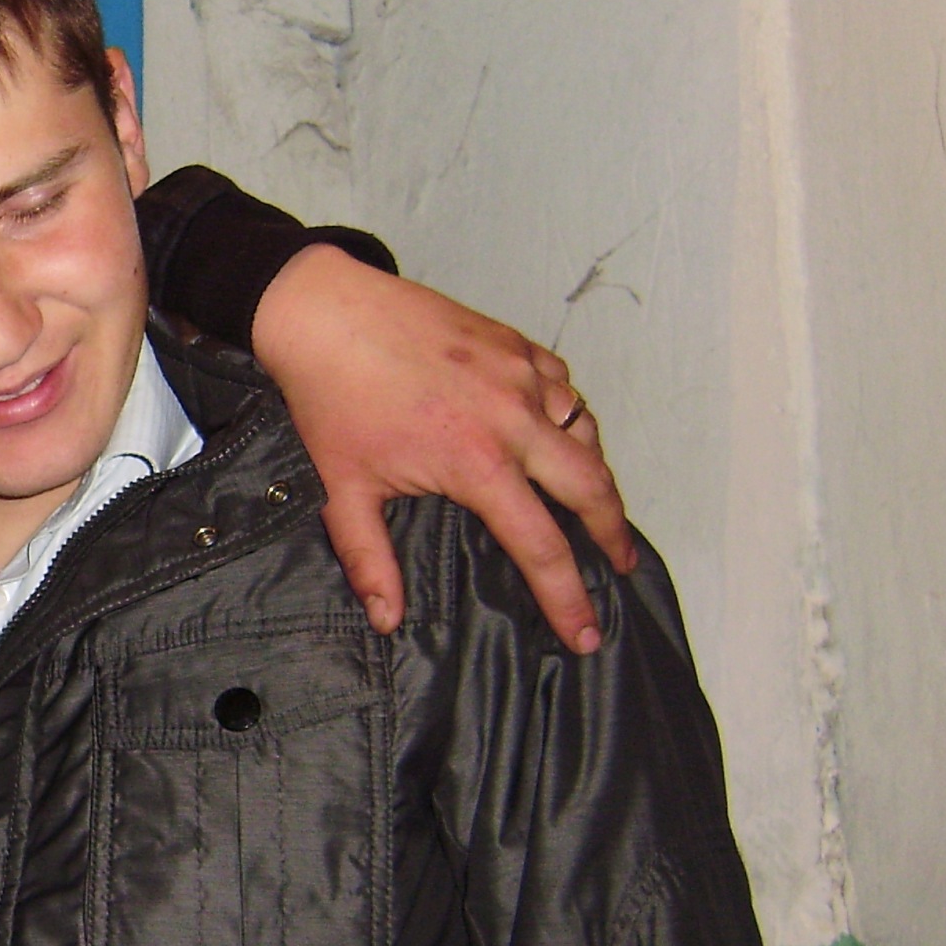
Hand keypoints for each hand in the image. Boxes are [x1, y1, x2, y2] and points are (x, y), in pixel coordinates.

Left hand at [253, 246, 636, 650]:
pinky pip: (564, 384)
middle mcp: (513, 418)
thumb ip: (370, 560)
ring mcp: (520, 374)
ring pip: (585, 429)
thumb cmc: (330, 400)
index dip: (568, 597)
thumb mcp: (343, 491)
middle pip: (592, 485)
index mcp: (477, 463)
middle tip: (621, 562)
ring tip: (594, 501)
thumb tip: (388, 619)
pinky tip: (561, 431)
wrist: (323, 312)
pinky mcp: (514, 343)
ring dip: (595, 469)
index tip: (586, 633)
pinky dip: (571, 414)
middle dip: (614, 532)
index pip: (542, 546)